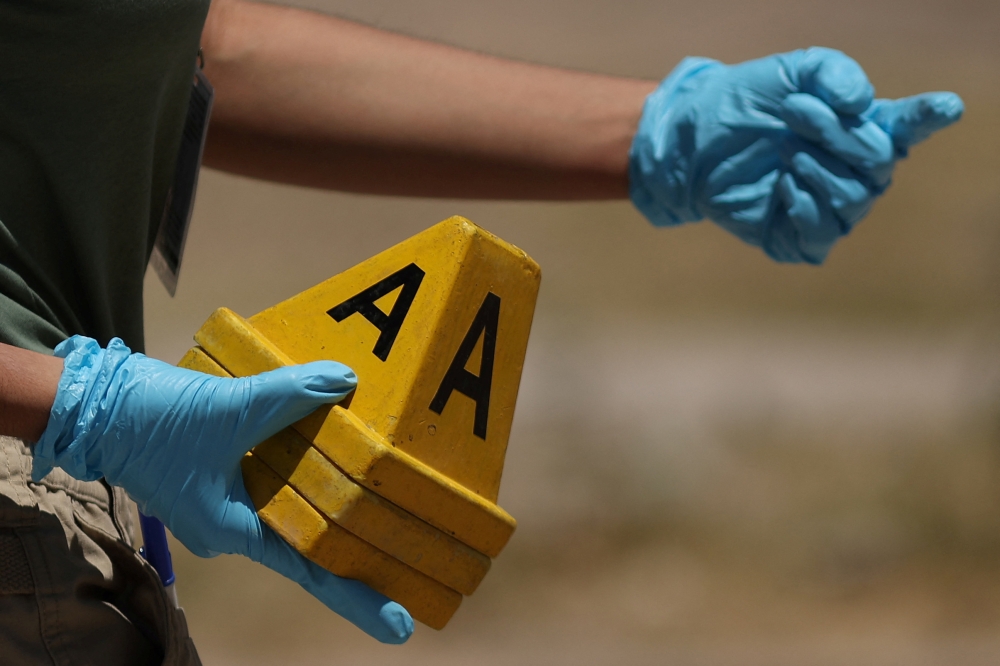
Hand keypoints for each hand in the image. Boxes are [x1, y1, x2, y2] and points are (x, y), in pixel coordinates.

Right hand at [33, 336, 412, 643]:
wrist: (96, 404)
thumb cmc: (152, 421)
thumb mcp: (230, 407)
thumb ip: (290, 394)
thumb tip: (344, 379)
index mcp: (233, 530)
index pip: (310, 570)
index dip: (357, 594)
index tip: (400, 623)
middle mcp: (234, 524)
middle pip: (308, 542)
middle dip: (358, 551)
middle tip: (416, 565)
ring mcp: (228, 500)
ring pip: (295, 507)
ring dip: (335, 502)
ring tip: (391, 506)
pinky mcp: (225, 473)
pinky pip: (277, 477)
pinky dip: (308, 468)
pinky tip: (339, 454)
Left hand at [629, 47, 962, 262]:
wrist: (693, 140)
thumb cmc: (744, 103)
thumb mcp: (789, 73)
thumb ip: (832, 76)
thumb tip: (862, 105)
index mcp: (858, 127)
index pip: (907, 127)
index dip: (927, 119)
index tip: (944, 108)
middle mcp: (851, 170)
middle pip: (878, 165)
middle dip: (837, 138)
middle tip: (793, 118)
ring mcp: (826, 207)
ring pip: (854, 201)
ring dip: (818, 171)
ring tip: (785, 153)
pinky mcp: (795, 237)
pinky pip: (823, 234)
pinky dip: (805, 208)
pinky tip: (784, 188)